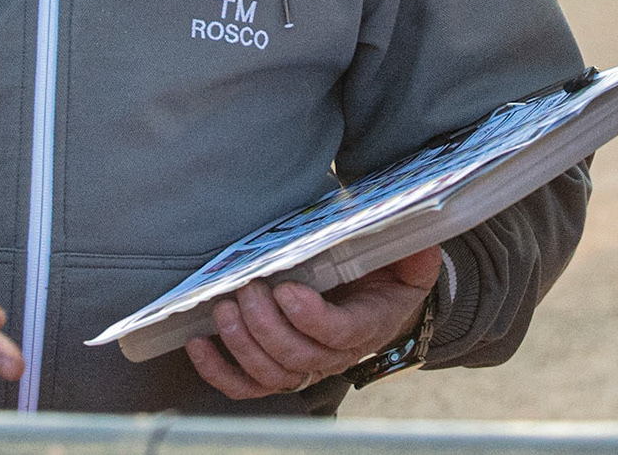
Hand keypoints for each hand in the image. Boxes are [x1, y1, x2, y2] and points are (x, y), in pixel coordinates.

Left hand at [184, 245, 440, 398]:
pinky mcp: (277, 368)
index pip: (337, 335)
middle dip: (266, 326)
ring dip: (242, 343)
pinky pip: (246, 385)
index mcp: (366, 325)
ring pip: (270, 374)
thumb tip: (417, 232)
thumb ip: (415, 248)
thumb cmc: (388, 272)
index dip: (310, 318)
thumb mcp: (411, 258)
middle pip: (297, 358)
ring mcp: (304, 365)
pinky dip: (218, 370)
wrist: (378, 298)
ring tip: (225, 307)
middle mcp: (334, 355)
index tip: (287, 290)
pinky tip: (199, 343)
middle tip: (248, 290)